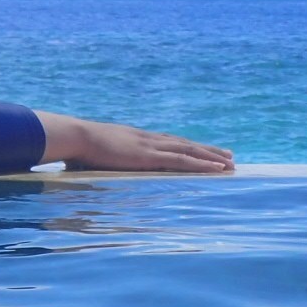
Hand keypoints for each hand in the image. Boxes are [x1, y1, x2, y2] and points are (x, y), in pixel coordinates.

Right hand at [37, 111, 233, 172]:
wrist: (75, 136)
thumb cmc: (76, 147)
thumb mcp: (91, 154)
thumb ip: (98, 161)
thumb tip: (88, 170)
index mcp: (134, 138)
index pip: (167, 142)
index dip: (185, 146)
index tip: (199, 150)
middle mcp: (147, 139)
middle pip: (184, 144)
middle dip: (207, 150)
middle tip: (227, 155)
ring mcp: (151, 146)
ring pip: (190, 151)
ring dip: (212, 157)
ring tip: (231, 162)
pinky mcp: (151, 156)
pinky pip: (184, 161)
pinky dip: (203, 164)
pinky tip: (219, 168)